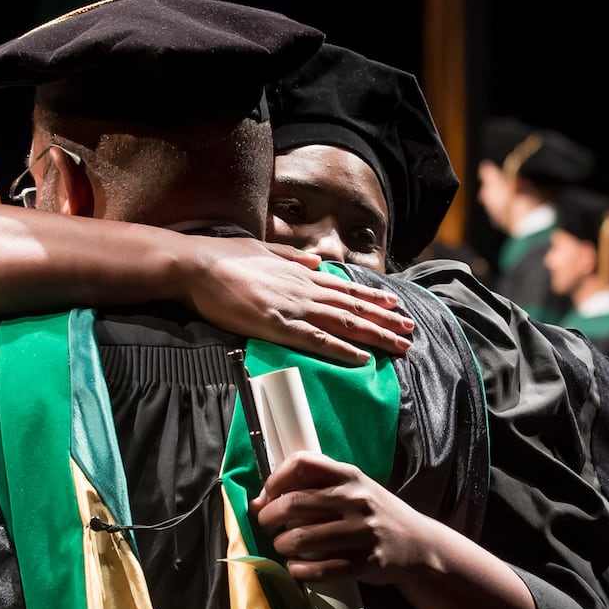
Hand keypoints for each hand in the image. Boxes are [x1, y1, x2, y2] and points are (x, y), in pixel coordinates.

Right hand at [181, 239, 413, 364]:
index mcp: (301, 273)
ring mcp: (293, 307)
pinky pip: (317, 340)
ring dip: (375, 336)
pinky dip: (342, 349)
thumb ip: (293, 258)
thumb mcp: (265, 250)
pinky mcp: (278, 325)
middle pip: (353, 307)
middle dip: (385, 320)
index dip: (373, 298)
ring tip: (399, 345)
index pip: (346, 288)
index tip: (395, 304)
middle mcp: (304, 289)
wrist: (198, 265)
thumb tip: (318, 262)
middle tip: (410, 330)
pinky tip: (362, 359)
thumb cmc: (225, 258)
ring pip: (344, 323)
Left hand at [249, 451, 434, 585]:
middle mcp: (356, 500)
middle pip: (294, 502)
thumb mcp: (355, 489)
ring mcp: (362, 532)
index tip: (267, 495)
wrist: (420, 545)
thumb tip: (262, 500)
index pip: (303, 463)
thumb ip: (317, 488)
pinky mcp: (366, 562)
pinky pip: (321, 569)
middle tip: (266, 525)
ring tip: (283, 547)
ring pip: (302, 538)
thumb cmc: (377, 514)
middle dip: (269, 517)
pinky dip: (300, 570)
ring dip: (282, 545)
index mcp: (351, 476)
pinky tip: (296, 568)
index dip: (276, 478)